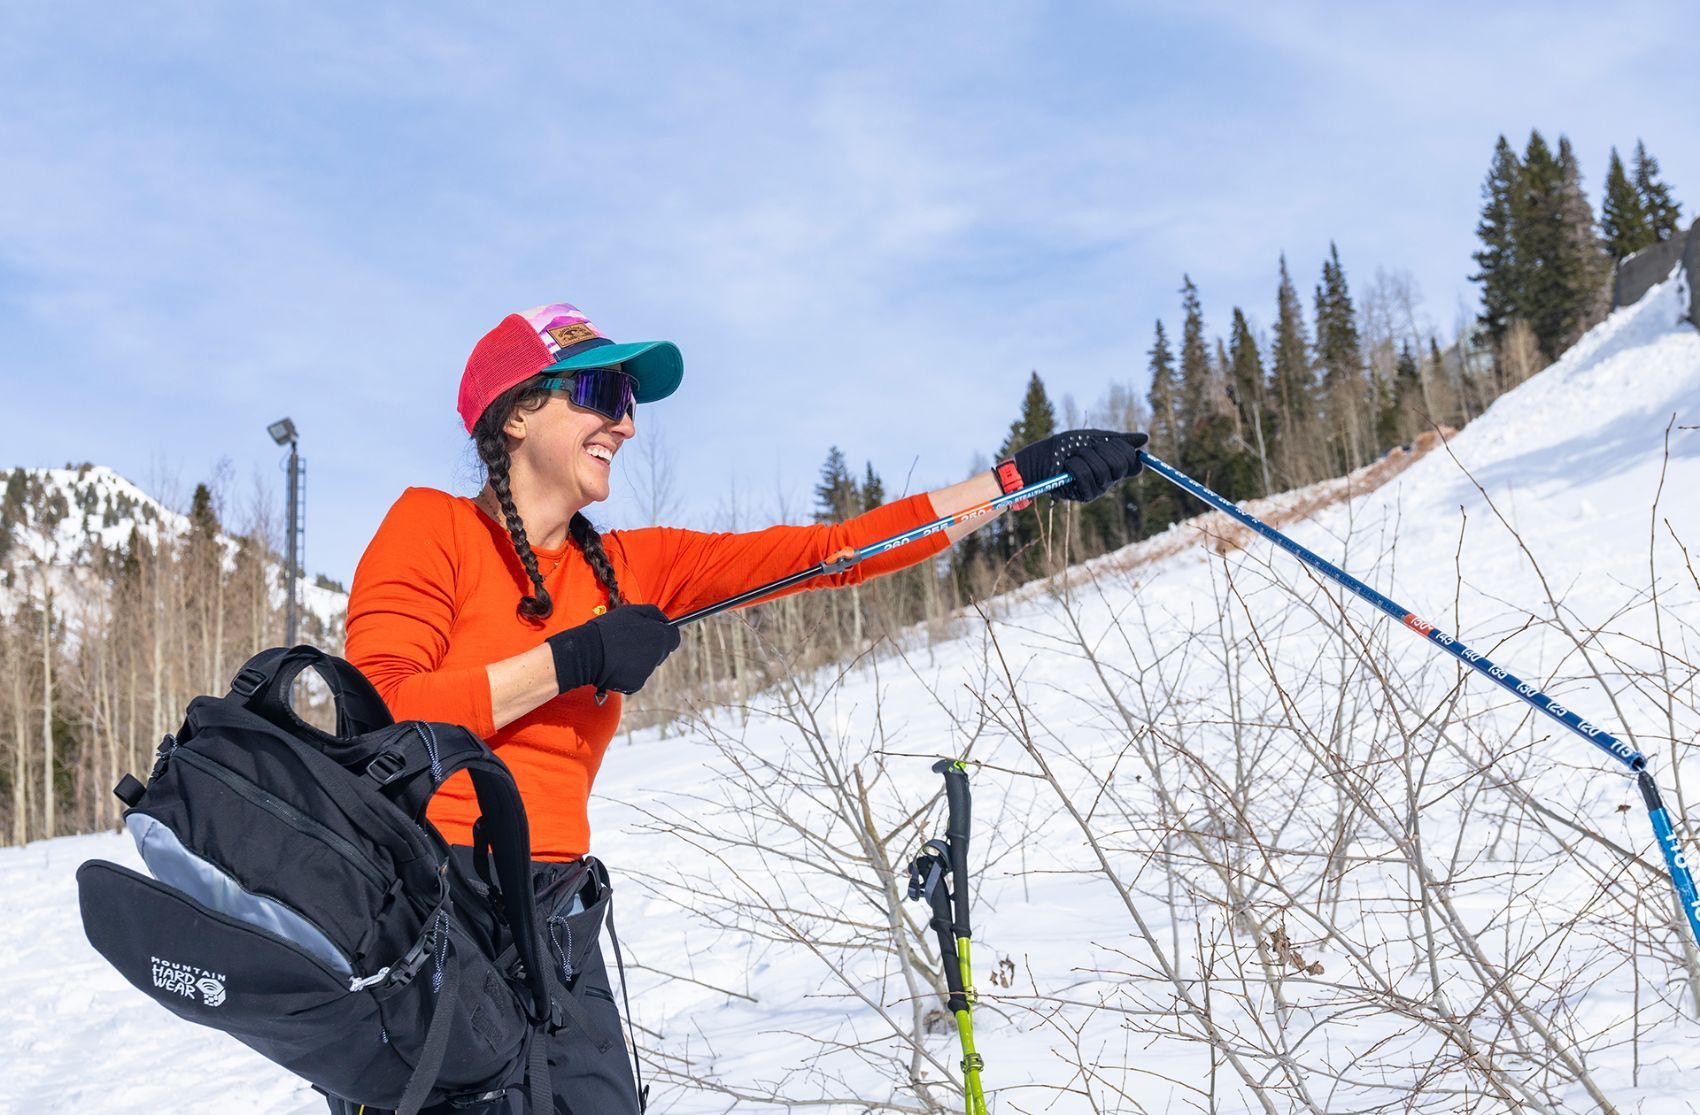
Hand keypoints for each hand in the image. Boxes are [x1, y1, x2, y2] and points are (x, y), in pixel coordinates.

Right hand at [547, 604, 680, 695]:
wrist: (588, 652)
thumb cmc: (610, 628)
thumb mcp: (634, 610)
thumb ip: (654, 614)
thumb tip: (665, 621)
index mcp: (661, 637)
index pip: (674, 638)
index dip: (664, 634)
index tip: (653, 631)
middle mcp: (658, 656)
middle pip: (659, 652)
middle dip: (649, 647)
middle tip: (629, 641)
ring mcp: (647, 672)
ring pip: (646, 665)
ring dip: (636, 659)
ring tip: (617, 652)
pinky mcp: (634, 685)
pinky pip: (634, 677)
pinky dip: (626, 672)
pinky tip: (613, 665)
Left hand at [1010, 430, 1148, 501]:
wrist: (1040, 458)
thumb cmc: (1065, 447)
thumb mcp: (1091, 438)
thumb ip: (1117, 439)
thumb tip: (1144, 438)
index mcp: (1113, 465)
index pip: (1134, 463)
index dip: (1125, 451)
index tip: (1112, 443)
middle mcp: (1110, 479)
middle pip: (1121, 464)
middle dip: (1102, 449)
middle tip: (1086, 448)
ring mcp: (1099, 488)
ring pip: (1104, 470)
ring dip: (1085, 456)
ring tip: (1073, 456)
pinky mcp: (1086, 496)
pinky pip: (1087, 477)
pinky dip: (1074, 466)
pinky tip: (1067, 466)